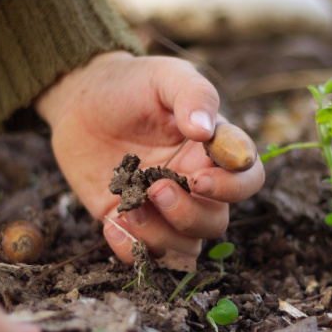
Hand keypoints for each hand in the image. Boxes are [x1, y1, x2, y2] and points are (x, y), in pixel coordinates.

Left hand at [36, 51, 264, 265]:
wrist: (82, 98)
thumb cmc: (132, 84)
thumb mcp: (165, 76)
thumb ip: (192, 96)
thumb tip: (205, 130)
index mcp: (213, 151)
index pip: (248, 179)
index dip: (233, 187)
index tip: (199, 178)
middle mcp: (194, 184)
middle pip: (215, 222)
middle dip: (188, 214)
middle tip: (155, 188)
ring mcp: (163, 207)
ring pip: (185, 246)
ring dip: (161, 236)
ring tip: (129, 209)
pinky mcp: (131, 221)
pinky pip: (144, 254)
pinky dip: (131, 250)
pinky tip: (111, 224)